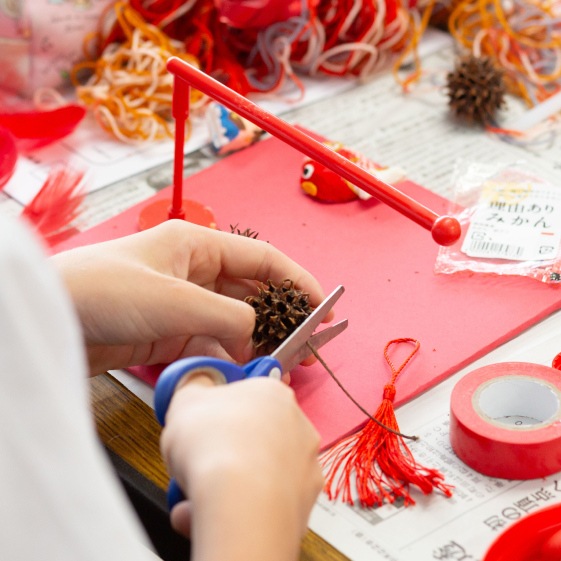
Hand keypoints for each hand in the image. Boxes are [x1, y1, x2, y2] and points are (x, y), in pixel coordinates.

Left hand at [52, 220, 333, 374]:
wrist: (54, 320)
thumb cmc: (103, 291)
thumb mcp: (176, 300)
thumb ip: (228, 317)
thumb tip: (257, 335)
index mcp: (197, 245)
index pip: (261, 258)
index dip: (295, 279)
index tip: (320, 303)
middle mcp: (193, 271)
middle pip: (250, 292)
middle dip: (280, 316)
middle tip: (305, 343)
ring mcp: (183, 303)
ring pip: (233, 321)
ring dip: (254, 340)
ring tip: (279, 362)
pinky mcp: (170, 332)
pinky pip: (212, 342)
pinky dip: (228, 355)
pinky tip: (242, 368)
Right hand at [160, 374, 323, 560]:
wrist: (239, 504)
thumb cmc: (216, 447)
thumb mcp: (185, 399)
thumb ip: (193, 385)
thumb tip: (197, 382)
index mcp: (272, 393)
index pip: (247, 396)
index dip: (219, 412)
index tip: (203, 425)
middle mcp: (297, 425)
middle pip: (252, 436)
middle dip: (221, 452)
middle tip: (196, 463)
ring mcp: (304, 464)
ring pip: (257, 472)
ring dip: (226, 484)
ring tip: (196, 496)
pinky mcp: (303, 502)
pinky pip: (265, 503)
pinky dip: (240, 510)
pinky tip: (212, 516)